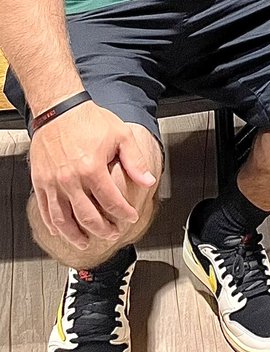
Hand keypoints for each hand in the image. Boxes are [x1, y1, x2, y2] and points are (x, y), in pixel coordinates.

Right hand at [30, 102, 156, 249]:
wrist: (59, 110)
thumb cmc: (88, 119)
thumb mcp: (120, 135)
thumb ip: (134, 161)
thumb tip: (147, 181)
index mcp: (92, 168)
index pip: (111, 201)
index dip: (123, 213)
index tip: (130, 218)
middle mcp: (70, 179)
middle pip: (88, 216)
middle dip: (103, 229)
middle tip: (112, 234)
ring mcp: (53, 183)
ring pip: (64, 220)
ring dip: (76, 235)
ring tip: (86, 242)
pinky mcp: (40, 182)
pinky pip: (46, 210)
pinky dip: (54, 224)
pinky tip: (62, 230)